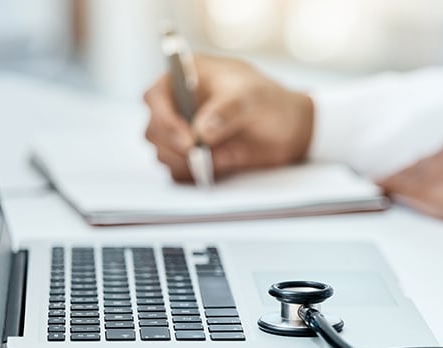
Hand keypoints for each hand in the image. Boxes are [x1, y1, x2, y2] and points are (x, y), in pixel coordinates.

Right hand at [143, 55, 313, 181]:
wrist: (289, 128)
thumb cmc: (268, 101)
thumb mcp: (252, 97)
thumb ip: (227, 110)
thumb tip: (201, 131)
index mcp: (185, 78)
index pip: (155, 97)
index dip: (164, 118)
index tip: (188, 139)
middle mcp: (178, 106)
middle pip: (153, 130)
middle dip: (172, 146)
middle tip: (198, 155)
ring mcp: (183, 133)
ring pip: (162, 153)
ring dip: (181, 162)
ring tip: (211, 161)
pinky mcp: (193, 157)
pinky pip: (178, 171)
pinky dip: (190, 174)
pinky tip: (213, 170)